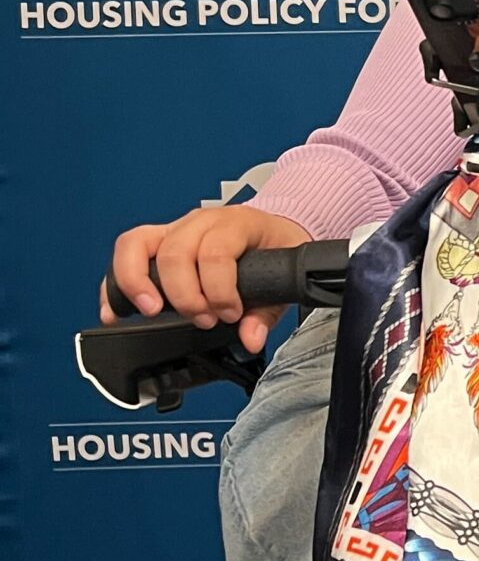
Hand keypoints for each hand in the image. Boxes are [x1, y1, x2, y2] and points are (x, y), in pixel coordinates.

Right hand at [103, 206, 313, 355]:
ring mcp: (175, 228)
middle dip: (185, 296)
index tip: (229, 314)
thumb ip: (266, 311)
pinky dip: (115, 283)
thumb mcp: (282, 276)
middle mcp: (200, 222)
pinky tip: (115, 311)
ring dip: (139, 284)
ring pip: (138, 245)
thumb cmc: (274, 246)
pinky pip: (126, 252)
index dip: (220, 291)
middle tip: (203, 319)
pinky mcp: (158, 240)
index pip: (215, 253)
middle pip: (174, 254)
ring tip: (153, 312)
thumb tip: (250, 338)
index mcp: (235, 224)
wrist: (272, 228)